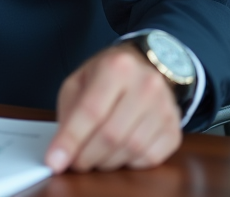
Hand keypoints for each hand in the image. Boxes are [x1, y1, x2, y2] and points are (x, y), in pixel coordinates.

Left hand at [44, 43, 181, 172]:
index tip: (54, 161)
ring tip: (94, 156)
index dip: (71, 140)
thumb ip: (69, 113)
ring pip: (132, 149)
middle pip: (112, 134)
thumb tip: (60, 152)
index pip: (91, 111)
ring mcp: (165, 107)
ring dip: (106, 162)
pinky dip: (129, 163)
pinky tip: (118, 152)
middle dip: (86, 156)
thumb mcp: (79, 82)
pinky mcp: (175, 128)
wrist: (145, 67)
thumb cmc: (105, 76)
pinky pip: (150, 158)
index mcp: (116, 67)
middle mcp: (146, 85)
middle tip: (74, 162)